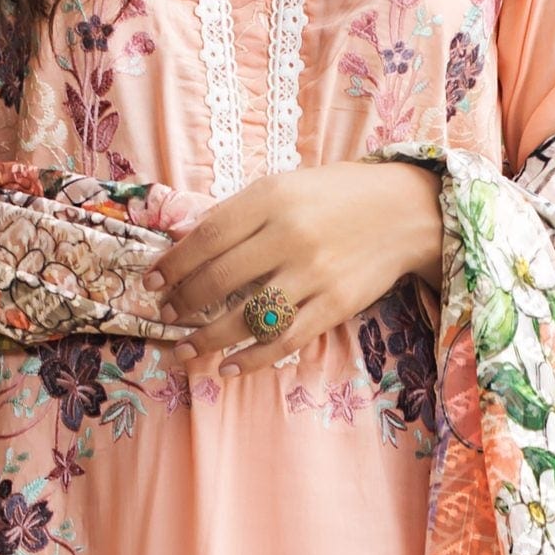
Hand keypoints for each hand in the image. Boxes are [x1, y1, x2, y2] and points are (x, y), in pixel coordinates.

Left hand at [153, 162, 443, 371]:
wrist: (403, 210)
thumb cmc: (332, 197)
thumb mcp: (281, 187)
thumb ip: (234, 213)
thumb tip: (180, 236)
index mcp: (271, 199)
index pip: (206, 237)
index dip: (172, 264)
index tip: (151, 283)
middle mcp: (290, 236)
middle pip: (221, 279)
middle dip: (185, 303)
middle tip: (167, 316)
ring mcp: (314, 274)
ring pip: (249, 316)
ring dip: (209, 338)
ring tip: (185, 349)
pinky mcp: (336, 305)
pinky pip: (287, 340)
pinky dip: (254, 359)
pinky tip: (230, 367)